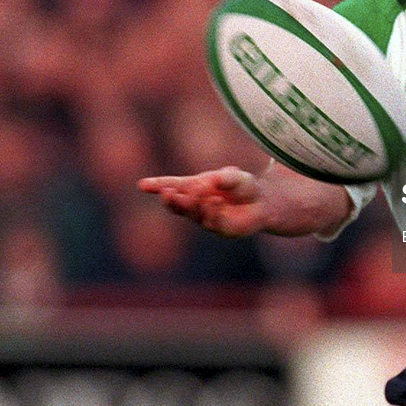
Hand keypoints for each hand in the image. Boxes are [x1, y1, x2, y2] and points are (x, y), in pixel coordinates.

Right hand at [138, 166, 271, 237]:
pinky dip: (212, 212)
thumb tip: (212, 181)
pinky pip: (213, 222)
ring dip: (192, 205)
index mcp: (195, 187)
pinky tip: (215, 202)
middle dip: (172, 199)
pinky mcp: (221, 228)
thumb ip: (224, 177)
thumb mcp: (235, 177)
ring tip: (195, 194)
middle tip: (168, 192)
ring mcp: (207, 218)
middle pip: (178, 204)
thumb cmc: (243, 186)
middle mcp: (197, 204)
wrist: (263, 202)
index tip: (142, 185)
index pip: (172, 186)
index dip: (157, 186)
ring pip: (193, 214)